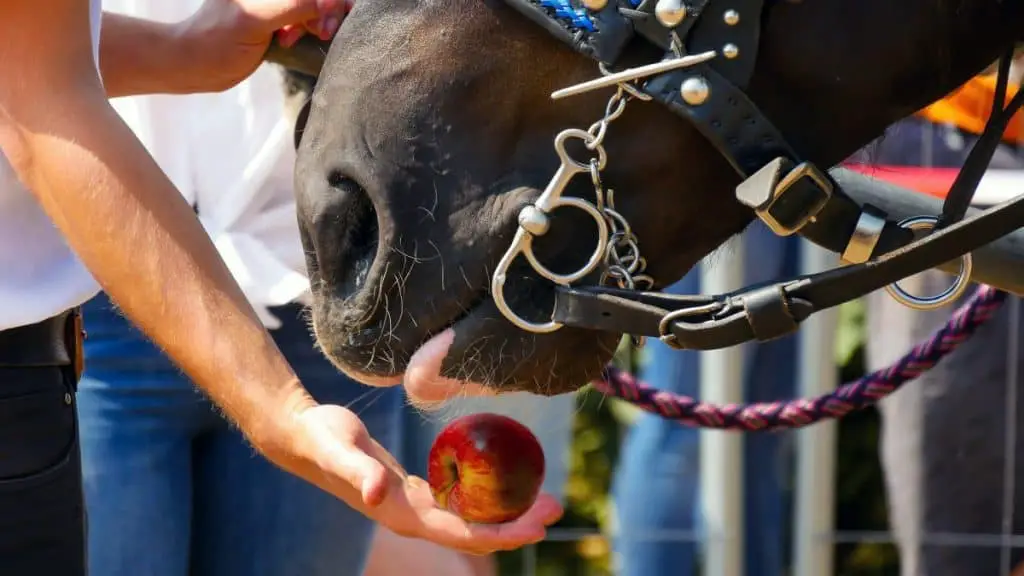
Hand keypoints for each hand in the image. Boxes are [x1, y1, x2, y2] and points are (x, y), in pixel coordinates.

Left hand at [179, 0, 348, 90]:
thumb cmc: (217, 42)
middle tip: (323, 33)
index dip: (328, 0)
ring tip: (298, 38)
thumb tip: (330, 2)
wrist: (195, 64)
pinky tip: (289, 41)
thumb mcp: (257, 20)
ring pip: (312, 6)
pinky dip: (304, 29)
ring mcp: (272, 3)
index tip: (330, 20)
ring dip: (315, 22)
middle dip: (324, 11)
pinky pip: (303, 17)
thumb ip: (294, 6)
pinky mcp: (274, 16)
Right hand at [262, 402, 564, 553]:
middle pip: (473, 532)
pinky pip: (458, 501)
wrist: (302, 437)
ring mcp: (413, 507)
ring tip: (543, 497)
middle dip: (516, 524)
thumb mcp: (339, 449)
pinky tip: (505, 482)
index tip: (537, 523)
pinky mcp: (414, 492)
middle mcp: (411, 517)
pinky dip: (486, 497)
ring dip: (506, 513)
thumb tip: (378, 494)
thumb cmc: (321, 438)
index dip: (501, 532)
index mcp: (400, 515)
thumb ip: (358, 472)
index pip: (462, 533)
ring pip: (469, 519)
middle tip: (556, 505)